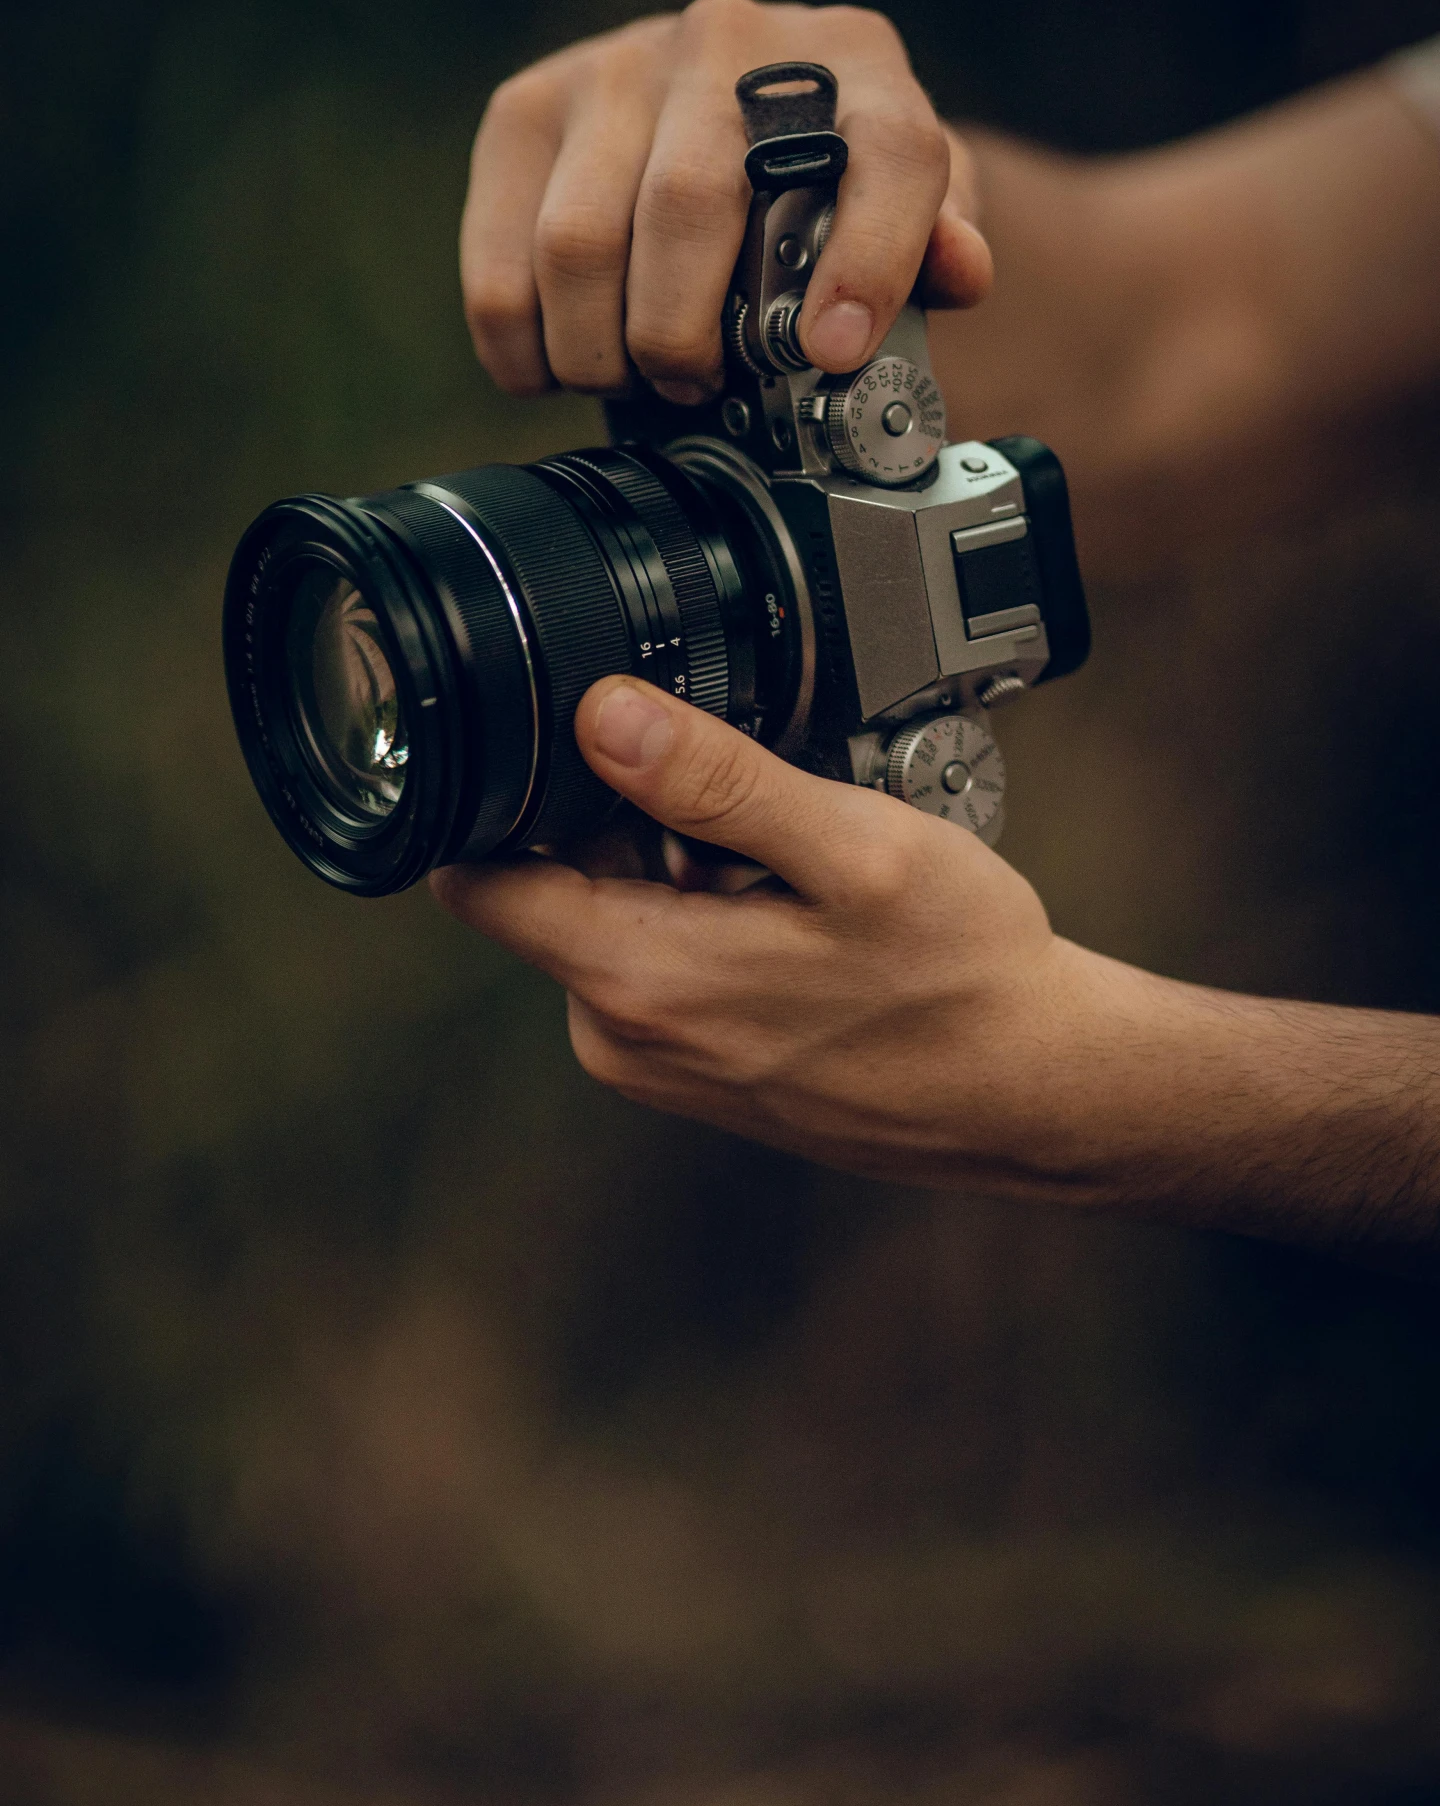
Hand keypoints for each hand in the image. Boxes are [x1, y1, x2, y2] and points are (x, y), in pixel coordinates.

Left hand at [430, 676, 1114, 1192]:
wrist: (1035, 1090)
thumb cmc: (960, 978)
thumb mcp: (851, 849)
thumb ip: (716, 780)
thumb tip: (599, 715)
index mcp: (636, 980)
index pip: (477, 882)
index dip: (505, 798)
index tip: (579, 750)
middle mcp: (622, 1037)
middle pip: (552, 886)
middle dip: (628, 828)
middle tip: (755, 824)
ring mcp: (658, 1062)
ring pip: (613, 920)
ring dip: (680, 874)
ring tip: (794, 880)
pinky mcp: (695, 1070)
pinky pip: (661, 965)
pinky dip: (713, 923)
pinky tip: (803, 924)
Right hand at [460, 0, 992, 404]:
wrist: (734, 103)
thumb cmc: (828, 174)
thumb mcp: (909, 205)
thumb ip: (940, 243)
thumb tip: (959, 269)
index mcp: (857, 60)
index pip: (884, 153)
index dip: (867, 262)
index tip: (834, 352)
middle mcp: (731, 38)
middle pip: (687, 207)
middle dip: (684, 336)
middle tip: (695, 387)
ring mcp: (618, 63)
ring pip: (577, 241)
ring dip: (599, 349)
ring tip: (631, 378)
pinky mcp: (528, 104)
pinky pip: (502, 253)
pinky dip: (522, 341)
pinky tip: (556, 364)